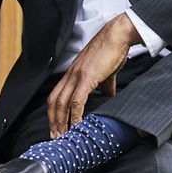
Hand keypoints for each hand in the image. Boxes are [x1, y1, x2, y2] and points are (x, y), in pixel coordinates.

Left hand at [47, 13, 142, 137]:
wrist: (118, 35)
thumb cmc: (112, 50)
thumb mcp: (105, 71)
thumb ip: (104, 85)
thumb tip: (109, 97)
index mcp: (73, 73)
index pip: (56, 95)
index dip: (53, 112)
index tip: (56, 127)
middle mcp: (71, 74)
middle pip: (54, 101)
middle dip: (53, 121)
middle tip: (55, 137)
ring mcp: (77, 75)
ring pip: (62, 103)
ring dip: (61, 121)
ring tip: (63, 135)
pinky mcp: (87, 77)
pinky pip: (77, 101)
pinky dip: (75, 115)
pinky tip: (77, 125)